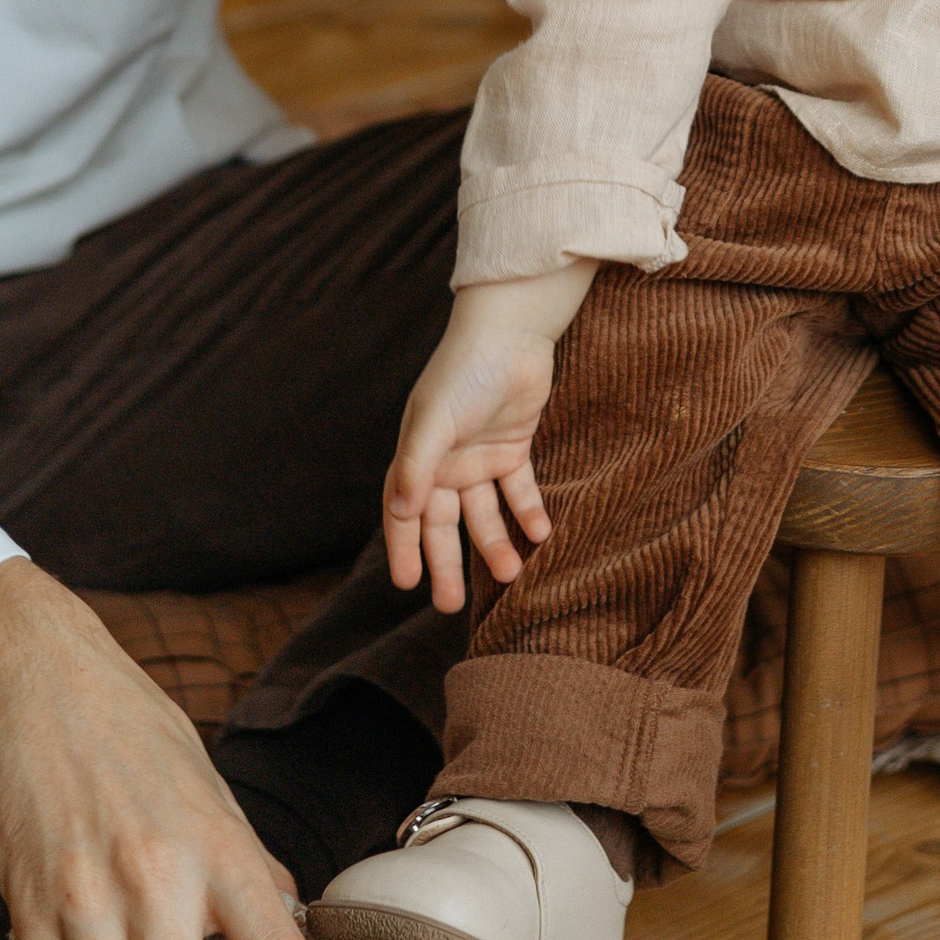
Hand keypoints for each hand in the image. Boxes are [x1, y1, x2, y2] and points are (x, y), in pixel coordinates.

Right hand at [383, 268, 589, 611]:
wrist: (510, 333)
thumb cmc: (463, 372)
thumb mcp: (434, 421)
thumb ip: (416, 466)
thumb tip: (399, 513)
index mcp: (417, 455)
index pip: (404, 512)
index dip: (403, 548)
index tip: (406, 585)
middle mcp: (445, 461)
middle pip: (443, 523)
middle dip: (447, 563)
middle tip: (451, 606)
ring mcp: (479, 456)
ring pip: (483, 514)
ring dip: (494, 544)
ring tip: (511, 574)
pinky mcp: (514, 448)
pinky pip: (519, 491)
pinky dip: (528, 513)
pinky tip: (540, 535)